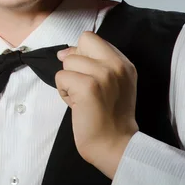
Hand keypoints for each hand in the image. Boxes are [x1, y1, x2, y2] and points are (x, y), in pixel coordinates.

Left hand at [55, 31, 138, 174]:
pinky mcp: (87, 87)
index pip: (91, 38)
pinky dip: (63, 92)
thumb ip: (94, 63)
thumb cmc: (110, 116)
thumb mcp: (112, 83)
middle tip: (84, 86)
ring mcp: (103, 75)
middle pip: (80, 44)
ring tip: (82, 98)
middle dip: (75, 64)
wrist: (116, 146)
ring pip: (67, 62)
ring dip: (68, 81)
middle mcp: (116, 65)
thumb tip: (64, 52)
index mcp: (123, 63)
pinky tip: (77, 105)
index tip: (87, 72)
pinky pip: (61, 77)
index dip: (83, 53)